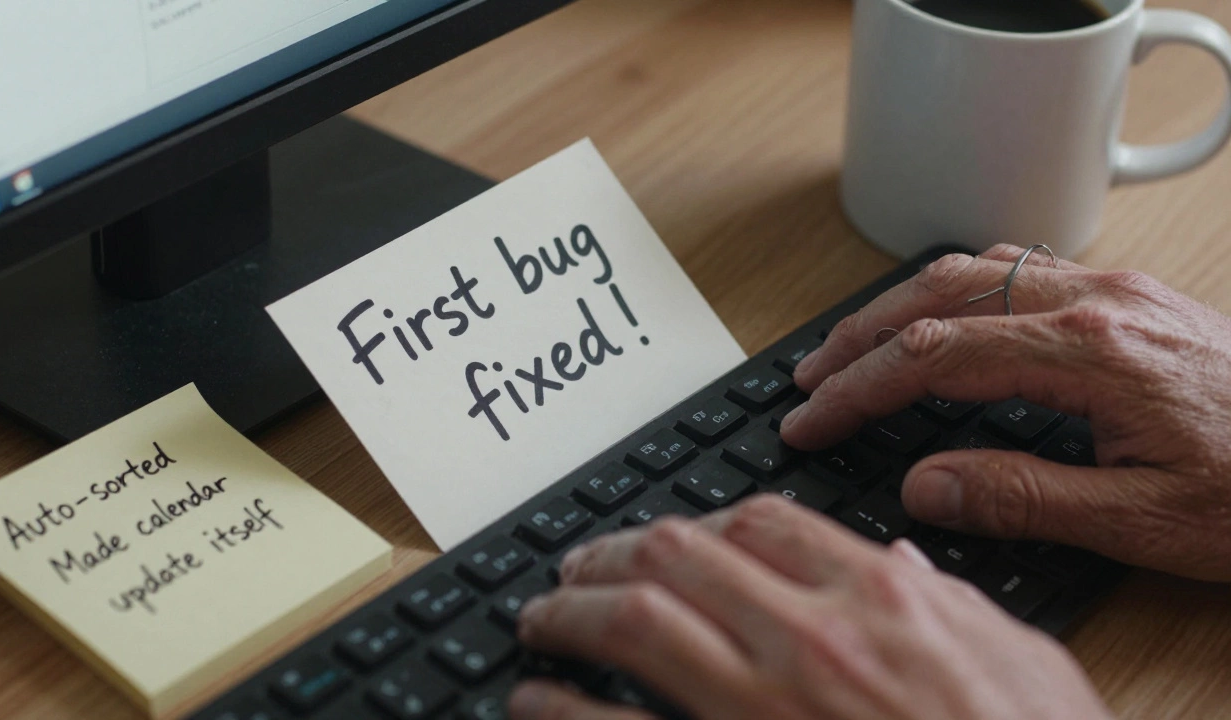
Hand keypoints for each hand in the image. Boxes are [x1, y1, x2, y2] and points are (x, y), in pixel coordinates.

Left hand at [508, 496, 1112, 719]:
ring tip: (541, 616)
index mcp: (883, 600)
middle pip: (678, 554)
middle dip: (613, 551)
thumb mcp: (1027, 665)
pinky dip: (558, 709)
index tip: (673, 534)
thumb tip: (904, 559)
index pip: (763, 523)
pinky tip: (532, 701)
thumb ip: (953, 603)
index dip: (701, 519)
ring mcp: (758, 709)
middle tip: (579, 562)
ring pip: (634, 623)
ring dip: (571, 612)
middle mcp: (810, 640)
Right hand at [783, 244, 1230, 581]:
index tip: (811, 419)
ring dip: (899, 306)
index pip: (935, 356)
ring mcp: (1114, 292)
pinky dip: (955, 291)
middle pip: (940, 295)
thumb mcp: (1143, 521)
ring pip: (974, 270)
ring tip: (851, 347)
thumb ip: (1022, 499)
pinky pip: (1016, 269)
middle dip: (859, 337)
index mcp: (1092, 353)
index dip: (859, 389)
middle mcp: (1096, 303)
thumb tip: (925, 486)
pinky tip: (938, 318)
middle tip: (808, 377)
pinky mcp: (1129, 300)